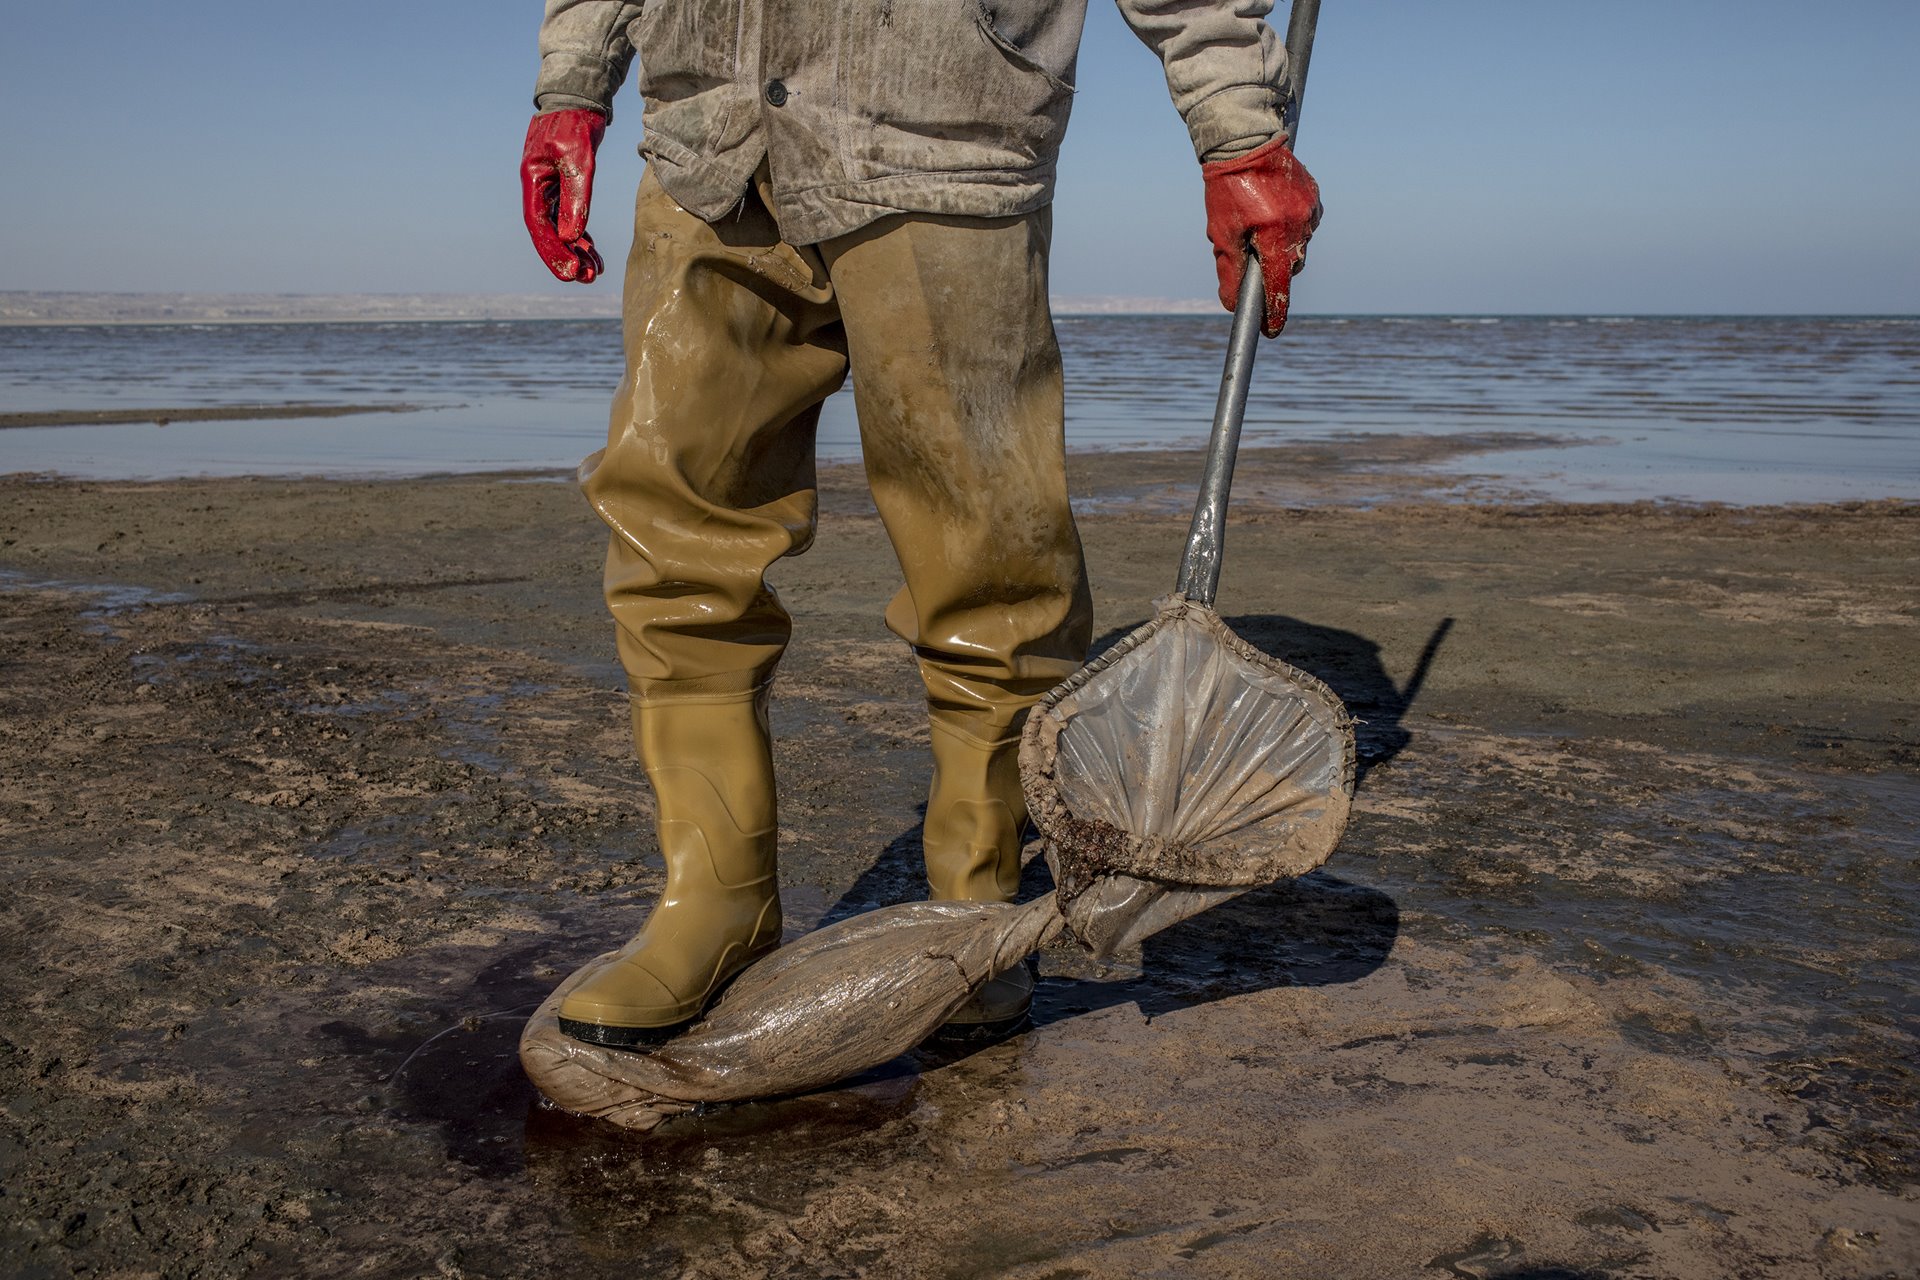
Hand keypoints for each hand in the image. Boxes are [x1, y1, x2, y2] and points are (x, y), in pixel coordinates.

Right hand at [520, 109, 606, 282]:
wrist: (580, 97)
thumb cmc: (576, 124)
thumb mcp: (579, 161)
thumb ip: (575, 198)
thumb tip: (572, 237)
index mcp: (532, 180)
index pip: (539, 226)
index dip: (553, 252)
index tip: (572, 273)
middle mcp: (537, 187)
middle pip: (548, 232)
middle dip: (566, 257)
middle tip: (586, 279)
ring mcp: (549, 187)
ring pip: (560, 227)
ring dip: (576, 251)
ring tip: (595, 272)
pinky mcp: (563, 185)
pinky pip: (569, 217)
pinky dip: (581, 235)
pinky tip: (592, 253)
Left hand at [1202, 135, 1321, 336]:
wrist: (1242, 143)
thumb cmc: (1227, 189)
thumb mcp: (1222, 234)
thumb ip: (1230, 272)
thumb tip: (1232, 306)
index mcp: (1275, 235)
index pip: (1279, 287)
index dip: (1274, 313)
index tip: (1271, 332)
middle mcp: (1299, 225)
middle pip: (1290, 267)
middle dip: (1273, 269)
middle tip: (1252, 253)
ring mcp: (1311, 209)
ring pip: (1298, 245)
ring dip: (1281, 245)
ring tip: (1258, 224)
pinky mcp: (1315, 196)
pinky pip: (1305, 224)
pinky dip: (1290, 226)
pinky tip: (1272, 212)